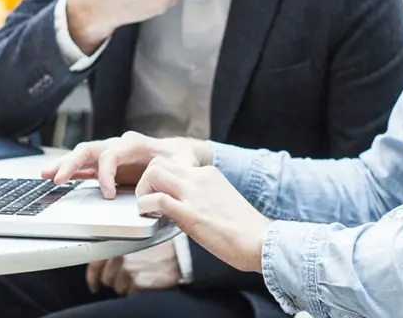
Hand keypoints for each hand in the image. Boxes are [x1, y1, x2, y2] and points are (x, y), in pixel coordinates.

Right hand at [43, 132, 213, 196]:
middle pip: (91, 149)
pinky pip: (85, 166)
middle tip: (57, 178)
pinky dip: (70, 171)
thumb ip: (175, 175)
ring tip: (46, 174)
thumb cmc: (180, 160)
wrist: (180, 155)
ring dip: (65, 164)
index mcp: (135, 144)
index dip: (106, 174)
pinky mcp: (107, 166)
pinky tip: (55, 177)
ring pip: (83, 154)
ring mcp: (111, 155)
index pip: (112, 153)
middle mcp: (120, 146)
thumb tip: (166, 187)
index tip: (108, 195)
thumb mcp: (181, 166)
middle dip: (72, 162)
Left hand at [86, 241, 180, 295]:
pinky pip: (130, 294)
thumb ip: (122, 244)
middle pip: (107, 278)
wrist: (182, 254)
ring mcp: (129, 271)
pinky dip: (137, 291)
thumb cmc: (164, 245)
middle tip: (132, 273)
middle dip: (116, 278)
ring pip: (118, 288)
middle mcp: (122, 256)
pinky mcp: (137, 285)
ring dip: (127, 285)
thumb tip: (106, 261)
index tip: (94, 284)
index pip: (96, 262)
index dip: (93, 276)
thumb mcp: (141, 238)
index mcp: (121, 241)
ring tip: (142, 275)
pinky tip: (147, 282)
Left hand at [136, 162, 270, 272]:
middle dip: (146, 180)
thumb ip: (203, 196)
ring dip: (143, 190)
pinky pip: (157, 200)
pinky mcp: (189, 213)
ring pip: (153, 172)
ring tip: (148, 209)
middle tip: (148, 200)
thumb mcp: (221, 199)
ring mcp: (194, 193)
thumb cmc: (243, 228)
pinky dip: (146, 207)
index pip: (174, 163)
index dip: (161, 179)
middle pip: (159, 162)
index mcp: (208, 173)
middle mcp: (199, 177)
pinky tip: (150, 218)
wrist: (258, 240)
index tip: (160, 195)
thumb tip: (184, 206)